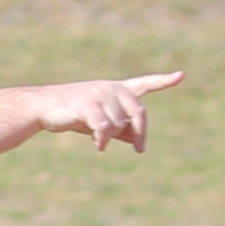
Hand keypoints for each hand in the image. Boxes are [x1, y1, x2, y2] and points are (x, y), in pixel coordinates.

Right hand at [30, 72, 181, 155]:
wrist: (44, 107)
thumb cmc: (74, 114)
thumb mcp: (102, 121)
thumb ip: (121, 128)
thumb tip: (137, 140)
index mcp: (117, 89)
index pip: (144, 84)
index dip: (163, 81)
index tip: (180, 76)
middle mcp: (112, 88)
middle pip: (139, 112)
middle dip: (140, 132)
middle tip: (140, 149)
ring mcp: (100, 95)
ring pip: (120, 124)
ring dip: (112, 137)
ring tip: (99, 139)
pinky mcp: (88, 105)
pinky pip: (105, 128)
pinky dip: (104, 140)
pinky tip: (100, 146)